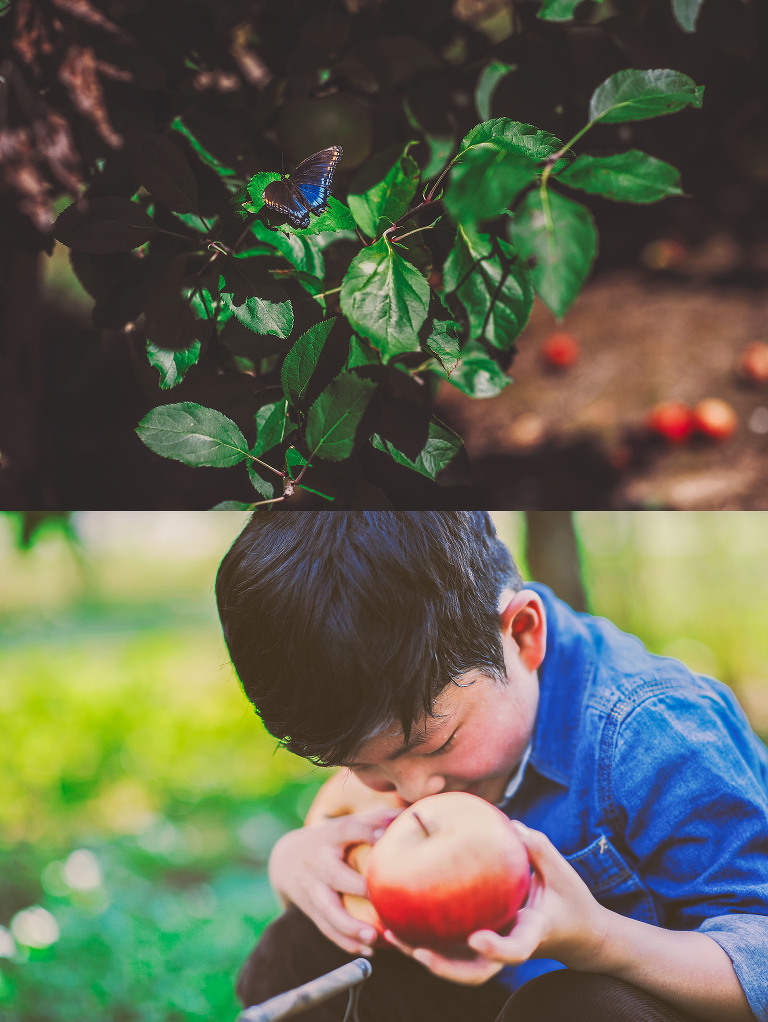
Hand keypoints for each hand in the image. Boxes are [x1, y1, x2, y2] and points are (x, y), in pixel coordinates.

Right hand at [268, 808, 401, 956]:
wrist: (287, 859)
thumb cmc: (332, 839)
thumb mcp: (345, 825)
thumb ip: (374, 820)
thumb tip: (406, 816)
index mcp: (330, 835)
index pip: (348, 829)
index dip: (365, 831)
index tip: (384, 836)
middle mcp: (318, 861)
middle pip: (335, 875)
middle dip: (356, 887)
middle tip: (381, 898)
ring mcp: (311, 887)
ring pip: (327, 909)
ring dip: (349, 925)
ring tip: (373, 937)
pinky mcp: (310, 909)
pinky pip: (326, 928)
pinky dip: (345, 941)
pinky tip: (368, 951)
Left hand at [382, 822, 607, 984]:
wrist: (577, 933)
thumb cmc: (571, 900)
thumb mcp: (563, 874)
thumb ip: (539, 850)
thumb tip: (511, 825)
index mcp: (533, 934)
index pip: (515, 951)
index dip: (496, 949)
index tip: (476, 938)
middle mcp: (509, 947)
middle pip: (476, 972)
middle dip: (445, 968)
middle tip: (419, 952)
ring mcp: (495, 949)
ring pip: (457, 965)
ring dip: (424, 955)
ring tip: (392, 935)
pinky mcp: (482, 943)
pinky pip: (452, 945)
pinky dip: (426, 938)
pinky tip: (397, 921)